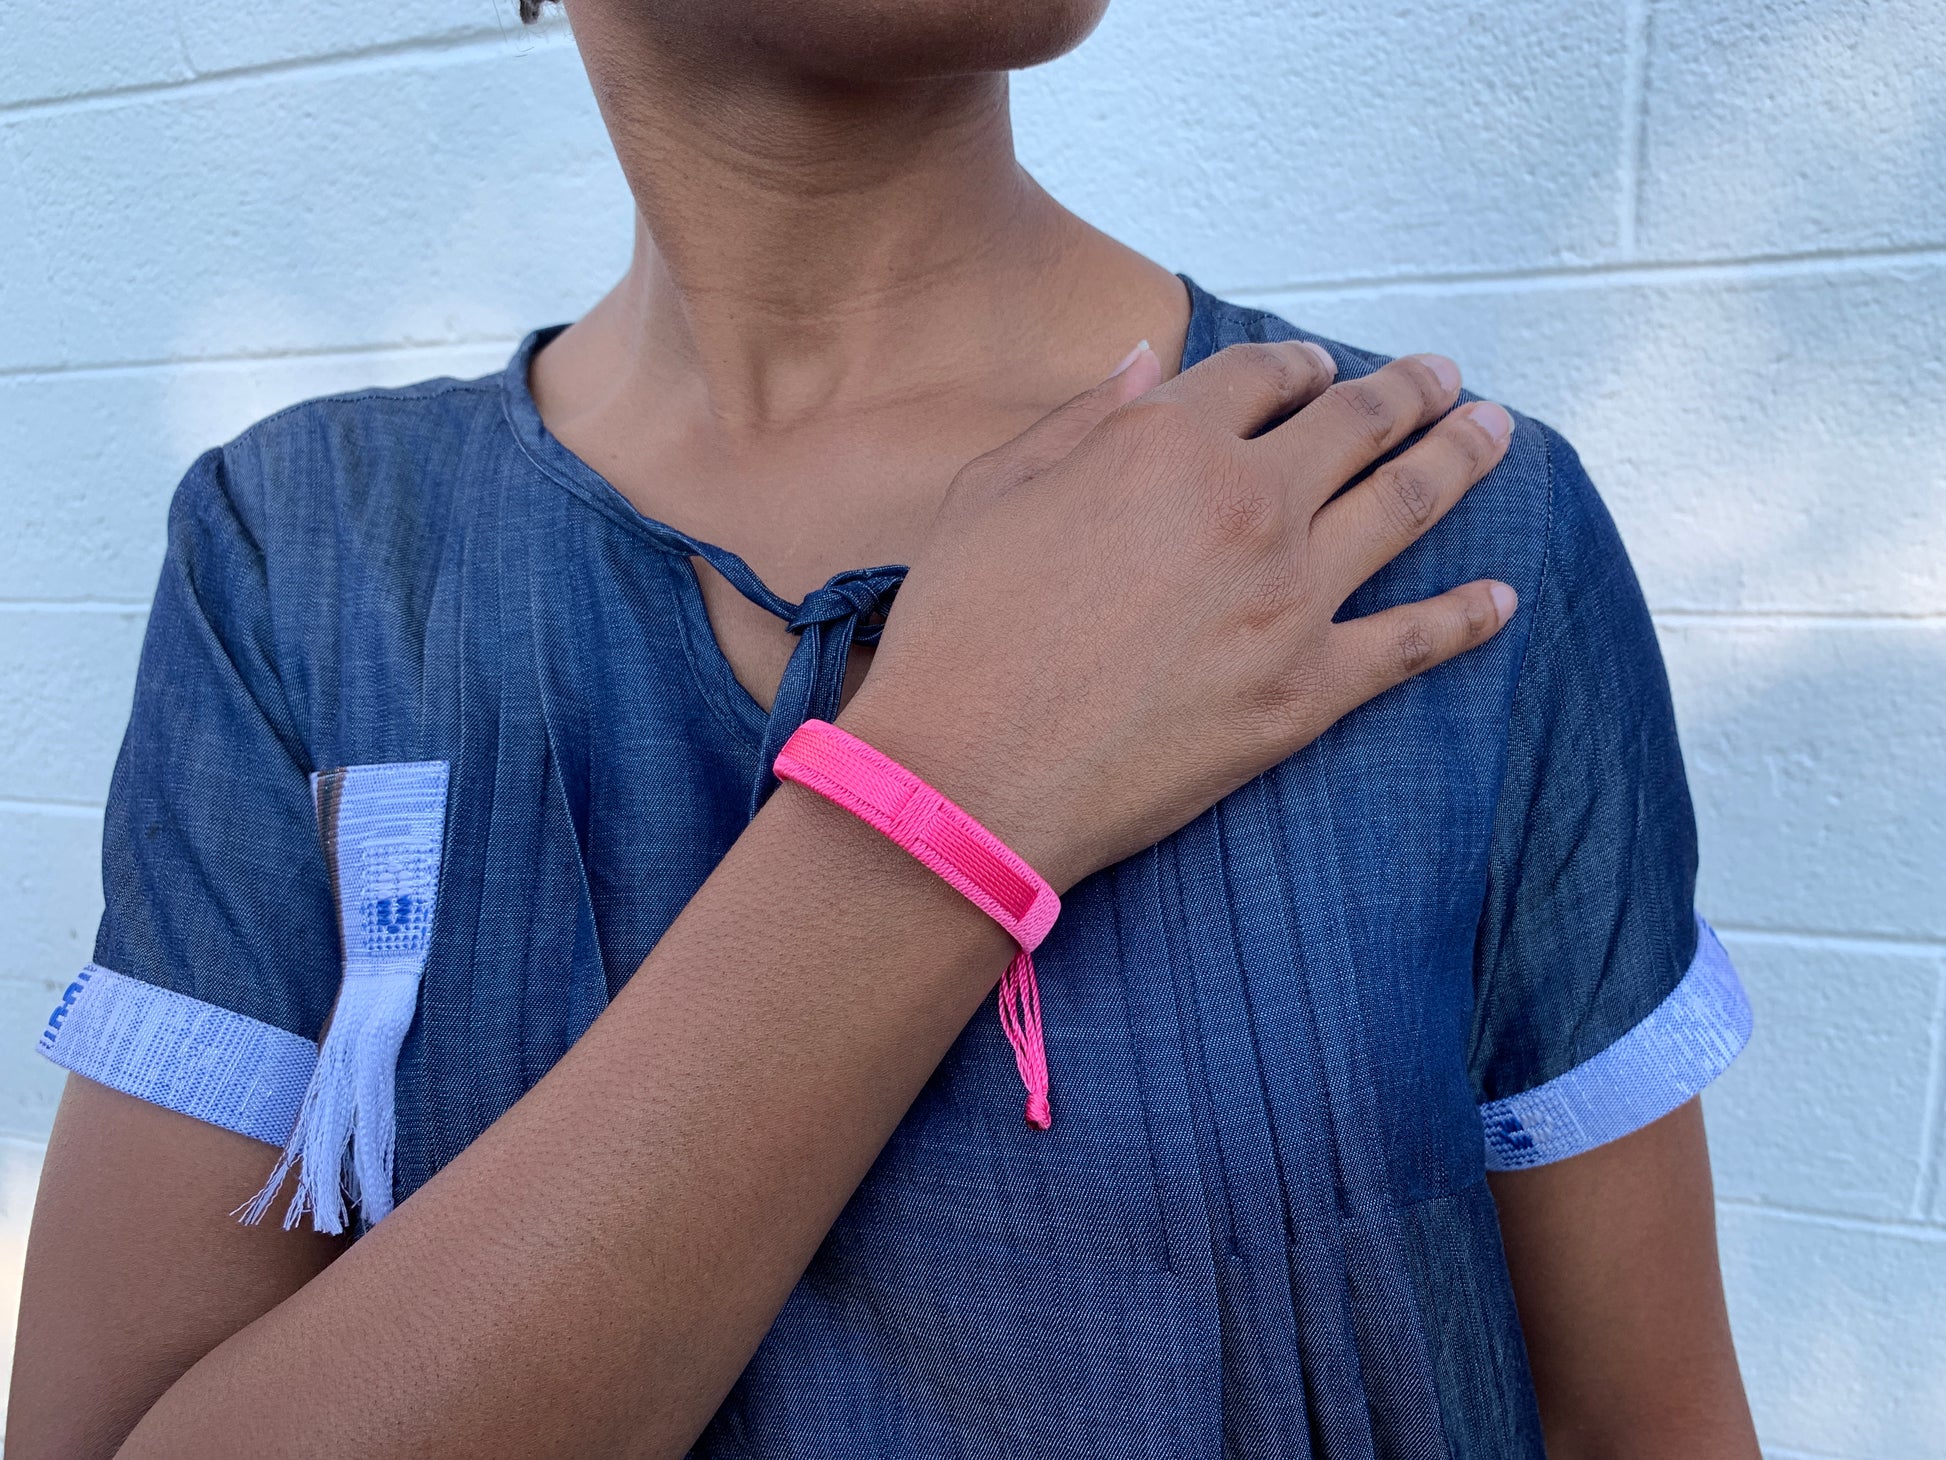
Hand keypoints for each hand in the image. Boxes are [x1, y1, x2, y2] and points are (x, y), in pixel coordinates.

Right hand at [841, 340, 1515, 890]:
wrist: (969, 776)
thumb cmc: (959, 634)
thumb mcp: (991, 491)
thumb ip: (1083, 418)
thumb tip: (1146, 360)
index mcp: (1168, 441)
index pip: (1263, 376)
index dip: (1298, 366)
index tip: (1319, 372)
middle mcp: (1248, 502)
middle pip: (1358, 423)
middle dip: (1409, 391)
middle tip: (1445, 377)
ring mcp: (1291, 598)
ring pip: (1408, 505)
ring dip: (1463, 457)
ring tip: (1496, 431)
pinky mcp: (1308, 691)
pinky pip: (1414, 641)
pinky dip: (1468, 616)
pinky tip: (1504, 597)